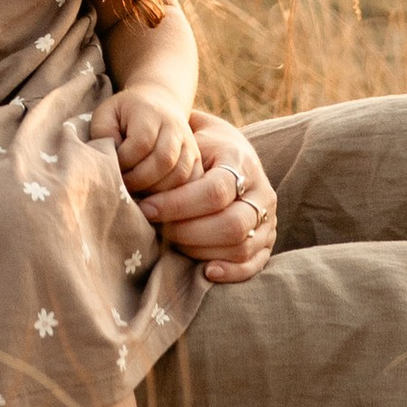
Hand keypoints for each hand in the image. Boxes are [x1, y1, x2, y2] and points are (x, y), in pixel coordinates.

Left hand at [97, 86, 204, 197]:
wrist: (160, 103)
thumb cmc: (126, 114)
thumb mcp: (106, 114)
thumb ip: (104, 133)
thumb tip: (112, 160)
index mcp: (150, 113)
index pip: (140, 144)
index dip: (124, 162)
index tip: (112, 169)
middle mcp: (175, 128)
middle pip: (163, 161)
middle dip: (139, 181)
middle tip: (124, 188)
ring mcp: (189, 145)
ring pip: (179, 175)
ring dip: (156, 192)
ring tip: (137, 195)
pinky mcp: (197, 160)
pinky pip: (191, 183)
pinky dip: (173, 196)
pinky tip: (155, 200)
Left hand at [143, 112, 279, 285]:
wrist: (230, 149)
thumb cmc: (199, 144)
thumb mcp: (190, 134)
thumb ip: (173, 152)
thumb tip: (138, 177)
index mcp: (242, 161)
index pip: (214, 191)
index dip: (178, 204)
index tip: (146, 208)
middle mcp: (262, 192)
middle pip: (231, 224)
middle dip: (187, 231)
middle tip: (156, 229)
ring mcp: (268, 219)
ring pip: (241, 246)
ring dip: (201, 250)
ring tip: (170, 243)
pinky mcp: (267, 241)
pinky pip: (254, 264)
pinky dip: (232, 272)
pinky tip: (206, 272)